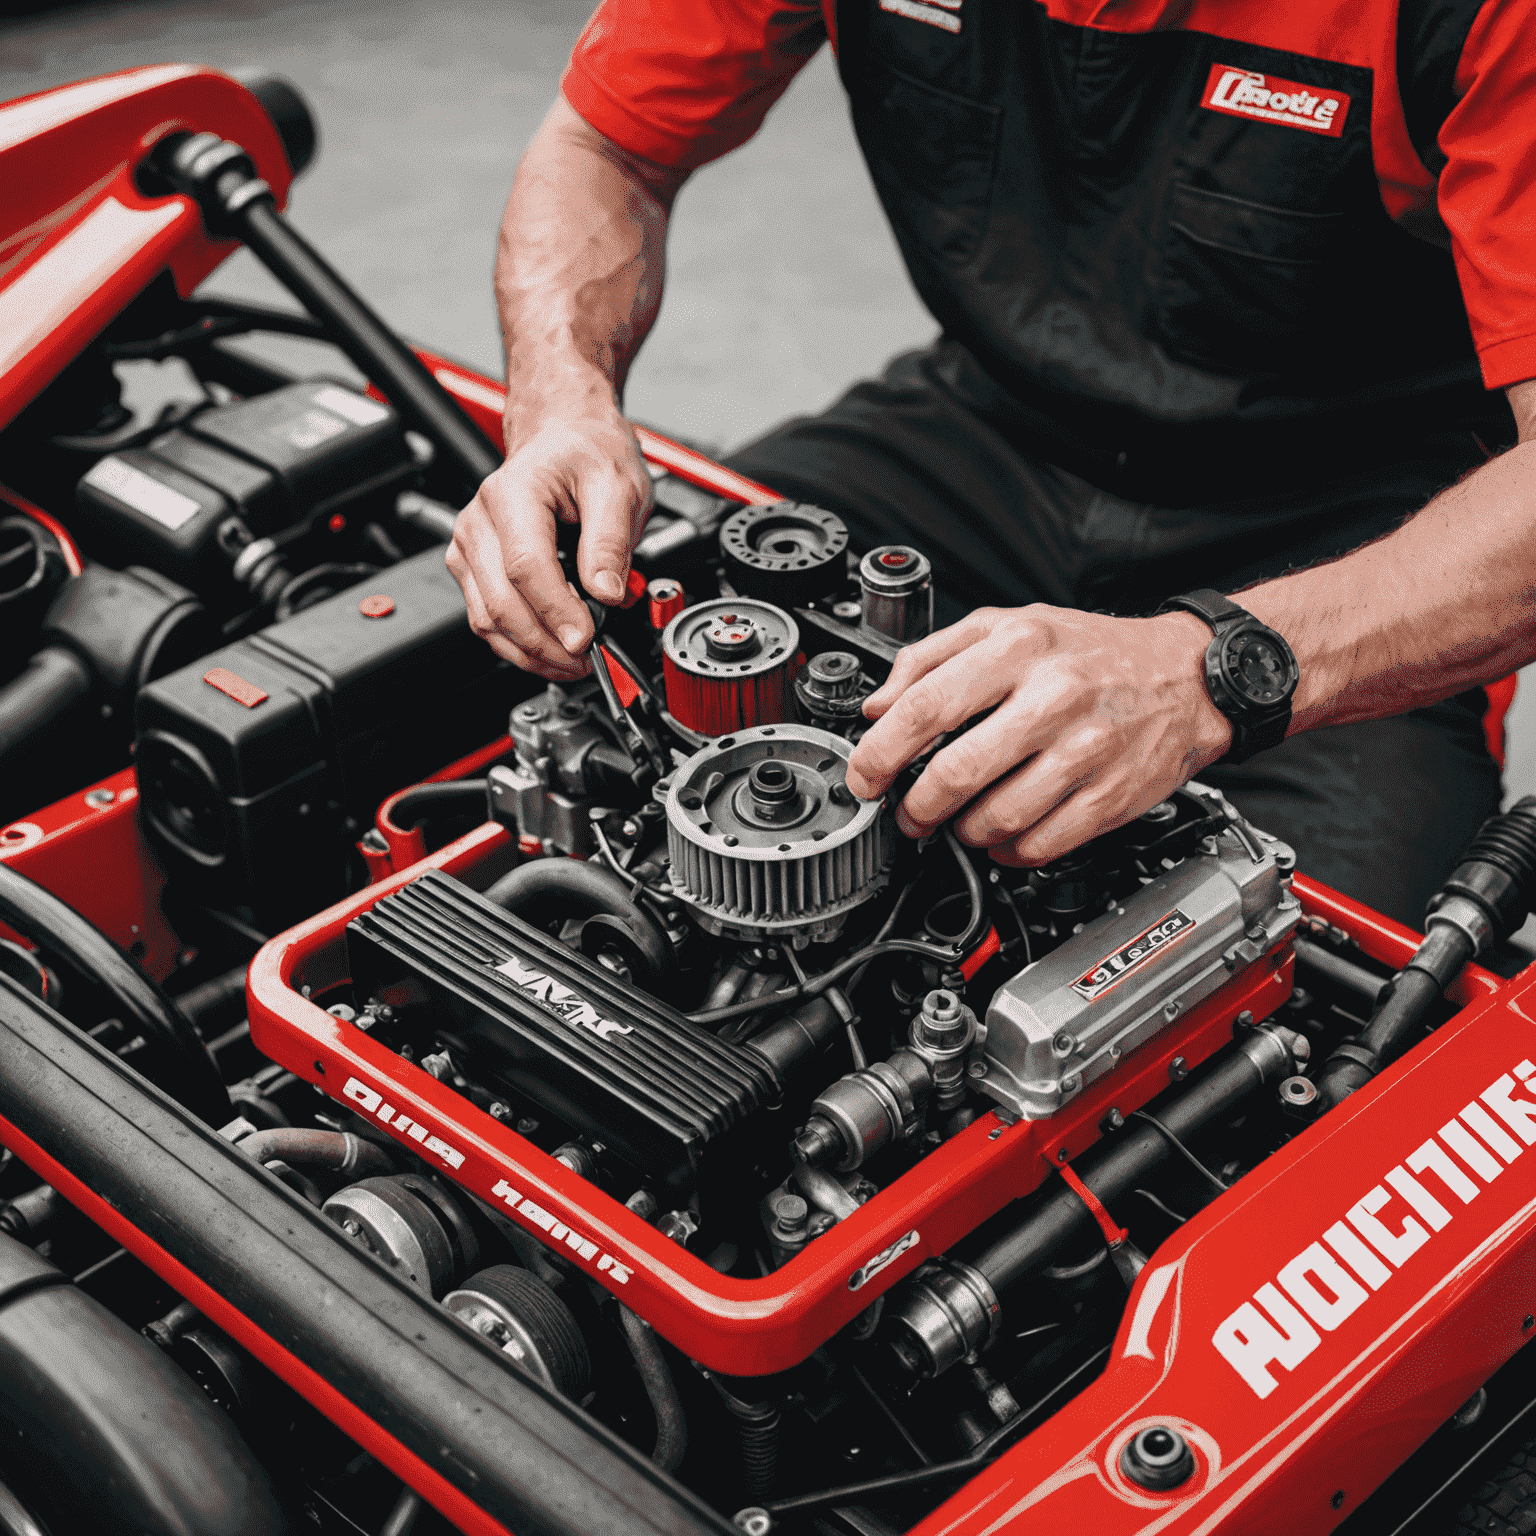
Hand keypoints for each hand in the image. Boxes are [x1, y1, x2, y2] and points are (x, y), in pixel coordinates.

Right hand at [446, 398, 650, 678]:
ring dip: (531, 653)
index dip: (556, 611)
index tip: (585, 639)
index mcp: (512, 494)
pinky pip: (487, 619)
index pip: (526, 566)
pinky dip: (519, 644)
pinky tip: (552, 651)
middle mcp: (480, 522)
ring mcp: (469, 548)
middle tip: (587, 659)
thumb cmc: (586, 454)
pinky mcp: (472, 569)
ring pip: (487, 620)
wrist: (564, 438)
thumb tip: (608, 594)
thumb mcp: (617, 486)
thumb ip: (611, 541)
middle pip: (501, 603)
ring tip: (573, 662)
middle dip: (545, 643)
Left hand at [843, 606, 1233, 864]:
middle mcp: (1053, 698)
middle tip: (907, 813)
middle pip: (956, 772)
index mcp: (1018, 648)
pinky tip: (1001, 835)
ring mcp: (1085, 751)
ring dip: (961, 832)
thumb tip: (876, 706)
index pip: (926, 706)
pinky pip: (1039, 844)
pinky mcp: (1110, 798)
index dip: (880, 752)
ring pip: (995, 818)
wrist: (1186, 677)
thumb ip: (931, 657)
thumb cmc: (1090, 652)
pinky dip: (1007, 851)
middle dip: (915, 806)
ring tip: (957, 821)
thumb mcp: (1007, 626)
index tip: (864, 777)